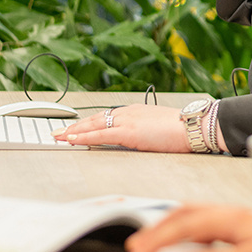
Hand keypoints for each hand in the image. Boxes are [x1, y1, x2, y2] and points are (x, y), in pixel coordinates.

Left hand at [52, 104, 189, 151]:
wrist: (193, 126)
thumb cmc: (182, 129)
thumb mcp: (159, 128)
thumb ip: (146, 131)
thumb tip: (141, 139)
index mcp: (136, 111)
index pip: (106, 116)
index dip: (89, 122)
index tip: (77, 127)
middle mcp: (128, 112)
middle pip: (95, 118)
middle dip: (75, 125)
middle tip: (58, 131)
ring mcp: (127, 121)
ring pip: (93, 125)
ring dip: (74, 131)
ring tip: (58, 136)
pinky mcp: (128, 132)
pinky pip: (100, 135)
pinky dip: (83, 137)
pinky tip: (71, 140)